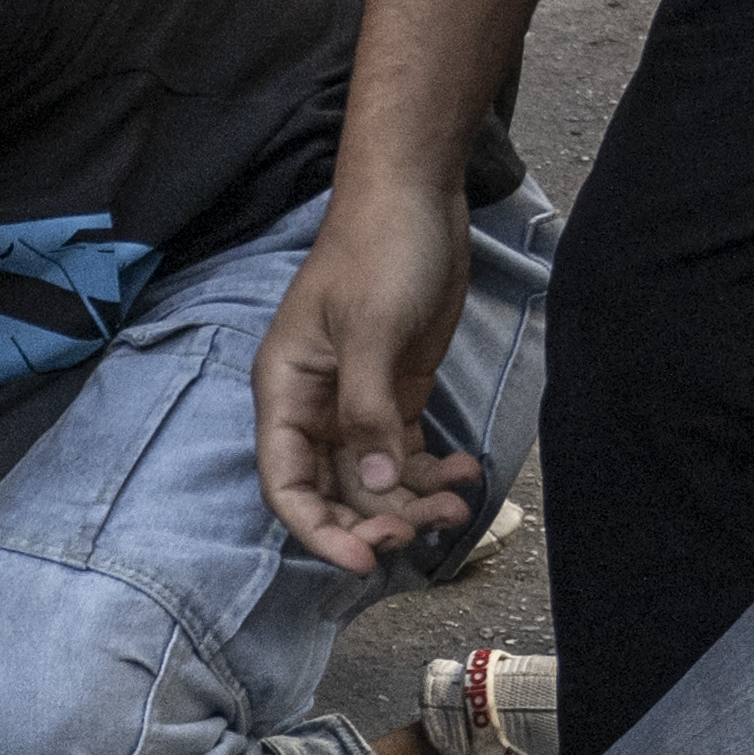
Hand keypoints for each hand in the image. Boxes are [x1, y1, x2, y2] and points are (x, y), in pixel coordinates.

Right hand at [249, 183, 482, 569]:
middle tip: (420, 530)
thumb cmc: (378, 250)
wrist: (415, 195)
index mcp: (286, 391)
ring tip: (456, 503)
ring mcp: (357, 402)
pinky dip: (433, 472)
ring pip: (375, 479)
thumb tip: (376, 484)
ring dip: (411, 500)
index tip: (363, 559)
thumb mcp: (371, 329)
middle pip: (333, 492)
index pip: (286, 482)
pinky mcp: (397, 393)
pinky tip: (467, 473)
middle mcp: (315, 406)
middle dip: (374, 520)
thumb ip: (369, 411)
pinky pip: (408, 453)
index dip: (318, 530)